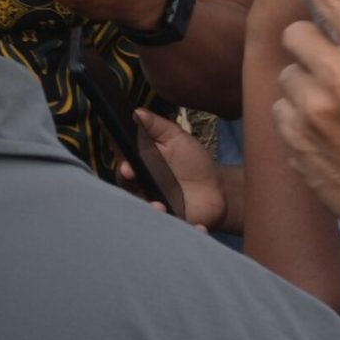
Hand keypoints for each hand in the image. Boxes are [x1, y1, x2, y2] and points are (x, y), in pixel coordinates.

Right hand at [122, 110, 224, 230]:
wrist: (218, 190)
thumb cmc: (193, 162)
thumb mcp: (176, 138)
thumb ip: (156, 125)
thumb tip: (136, 112)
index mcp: (138, 164)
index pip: (122, 160)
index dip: (120, 161)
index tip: (126, 164)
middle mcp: (139, 186)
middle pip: (125, 187)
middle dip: (127, 183)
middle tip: (132, 177)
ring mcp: (152, 205)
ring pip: (142, 209)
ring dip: (149, 209)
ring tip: (160, 207)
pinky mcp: (169, 221)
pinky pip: (167, 227)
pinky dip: (181, 227)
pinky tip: (195, 226)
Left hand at [267, 0, 339, 254]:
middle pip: (296, 33)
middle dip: (309, 49)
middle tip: (335, 74)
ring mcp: (311, 108)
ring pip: (284, 72)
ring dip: (302, 87)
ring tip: (335, 114)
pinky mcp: (291, 137)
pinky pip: (278, 108)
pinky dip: (294, 119)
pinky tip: (323, 137)